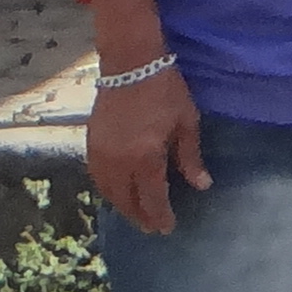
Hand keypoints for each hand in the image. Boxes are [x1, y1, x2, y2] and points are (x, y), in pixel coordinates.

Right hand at [86, 67, 210, 234]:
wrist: (130, 63)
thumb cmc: (164, 90)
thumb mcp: (186, 122)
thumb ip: (190, 157)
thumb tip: (201, 186)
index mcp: (145, 158)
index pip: (152, 199)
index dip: (160, 216)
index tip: (167, 228)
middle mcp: (119, 162)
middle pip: (127, 201)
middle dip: (141, 217)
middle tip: (153, 228)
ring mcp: (101, 154)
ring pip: (109, 193)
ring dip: (123, 207)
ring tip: (137, 214)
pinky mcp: (90, 145)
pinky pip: (98, 178)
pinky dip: (109, 190)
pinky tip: (118, 192)